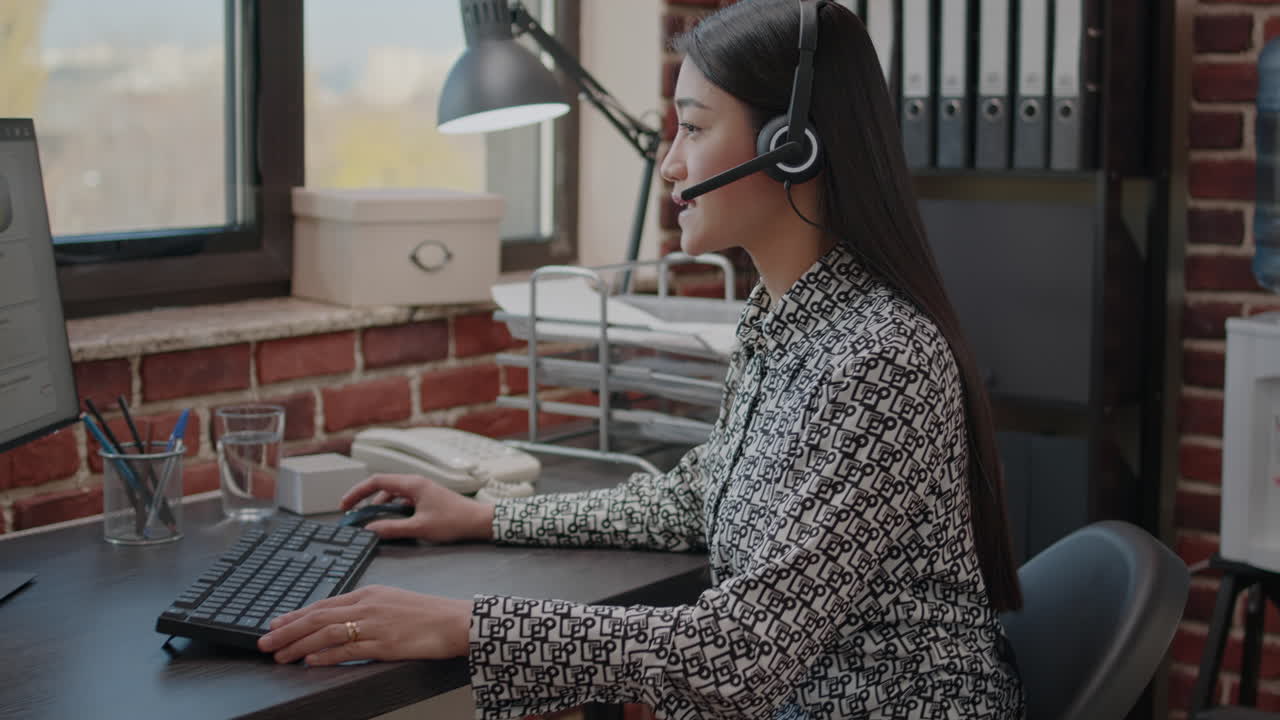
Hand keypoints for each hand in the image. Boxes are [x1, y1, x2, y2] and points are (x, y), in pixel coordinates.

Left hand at [257, 585, 471, 664]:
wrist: (455, 620)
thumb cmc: (428, 613)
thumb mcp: (392, 602)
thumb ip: (366, 609)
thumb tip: (340, 622)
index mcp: (369, 593)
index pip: (324, 604)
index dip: (296, 615)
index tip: (275, 623)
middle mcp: (368, 605)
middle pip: (318, 617)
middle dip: (287, 630)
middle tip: (264, 641)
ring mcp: (375, 624)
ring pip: (327, 633)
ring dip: (298, 644)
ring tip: (279, 655)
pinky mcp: (385, 643)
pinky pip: (348, 650)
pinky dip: (325, 655)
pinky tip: (309, 661)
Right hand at [340, 474, 495, 542]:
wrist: (479, 521)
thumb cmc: (454, 521)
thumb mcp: (419, 527)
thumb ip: (392, 528)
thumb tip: (370, 529)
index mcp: (412, 484)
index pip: (376, 481)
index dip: (357, 492)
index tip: (345, 505)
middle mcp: (415, 483)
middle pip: (382, 486)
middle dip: (365, 500)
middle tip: (352, 514)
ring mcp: (422, 490)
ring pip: (393, 495)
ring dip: (379, 507)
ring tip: (371, 522)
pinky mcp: (427, 498)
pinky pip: (403, 501)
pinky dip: (393, 510)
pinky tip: (391, 523)